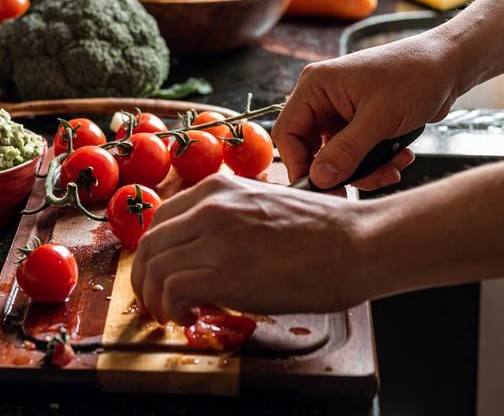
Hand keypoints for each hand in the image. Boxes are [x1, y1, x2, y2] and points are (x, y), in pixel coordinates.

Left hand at [130, 174, 367, 323]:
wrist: (357, 243)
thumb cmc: (325, 229)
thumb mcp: (266, 204)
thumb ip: (232, 217)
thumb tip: (212, 247)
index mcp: (219, 187)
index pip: (161, 219)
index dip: (156, 252)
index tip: (162, 272)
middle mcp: (211, 207)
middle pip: (150, 244)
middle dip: (146, 278)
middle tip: (157, 301)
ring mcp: (215, 238)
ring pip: (154, 267)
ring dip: (155, 298)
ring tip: (173, 314)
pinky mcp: (224, 272)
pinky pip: (172, 291)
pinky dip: (172, 309)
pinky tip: (189, 317)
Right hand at [274, 33, 460, 188]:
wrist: (450, 65)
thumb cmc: (415, 75)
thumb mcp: (379, 119)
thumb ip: (345, 152)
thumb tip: (318, 179)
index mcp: (317, 86)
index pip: (288, 133)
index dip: (299, 164)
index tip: (320, 187)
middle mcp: (325, 98)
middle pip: (313, 149)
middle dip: (342, 170)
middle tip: (365, 183)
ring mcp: (343, 111)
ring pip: (338, 156)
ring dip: (366, 169)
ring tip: (393, 167)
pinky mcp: (362, 122)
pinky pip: (358, 153)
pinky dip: (378, 162)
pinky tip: (401, 156)